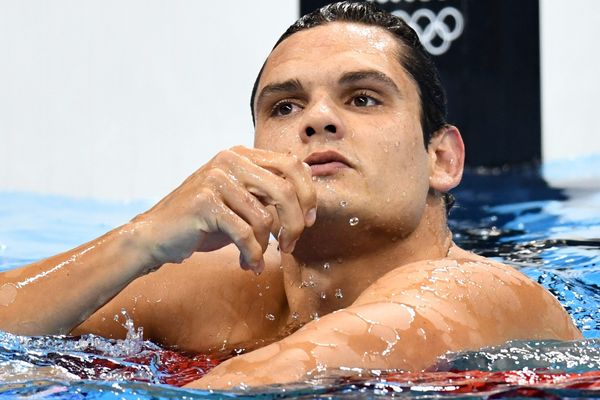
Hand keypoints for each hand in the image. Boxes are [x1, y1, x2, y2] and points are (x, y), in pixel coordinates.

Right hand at [134, 146, 316, 272]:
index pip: (292, 164)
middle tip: (290, 245)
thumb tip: (308, 205)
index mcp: (243, 155)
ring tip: (254, 259)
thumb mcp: (241, 201)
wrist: (157, 235)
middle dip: (295, 223)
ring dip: (265, 246)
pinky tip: (248, 264)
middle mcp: (230, 160)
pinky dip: (252, 254)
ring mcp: (216, 179)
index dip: (308, 194)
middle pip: (285, 190)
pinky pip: (245, 233)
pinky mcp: (205, 202)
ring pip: (264, 217)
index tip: (309, 220)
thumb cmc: (204, 221)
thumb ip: (267, 195)